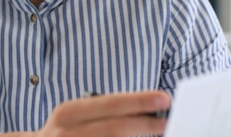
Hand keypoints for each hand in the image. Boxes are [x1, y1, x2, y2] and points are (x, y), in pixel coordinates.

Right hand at [0, 90, 170, 136]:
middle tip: (169, 122)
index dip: (138, 101)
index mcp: (68, 112)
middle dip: (145, 125)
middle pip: (114, 129)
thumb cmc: (61, 133)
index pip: (109, 104)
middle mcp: (66, 132)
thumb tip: (141, 110)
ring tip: (161, 134)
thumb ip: (100, 112)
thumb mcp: (72, 116)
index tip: (163, 98)